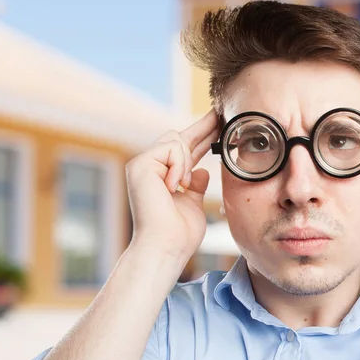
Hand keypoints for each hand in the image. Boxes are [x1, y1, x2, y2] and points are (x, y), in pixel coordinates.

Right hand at [126, 109, 219, 260]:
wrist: (166, 247)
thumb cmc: (179, 234)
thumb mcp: (193, 204)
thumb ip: (195, 186)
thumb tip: (202, 171)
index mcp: (161, 177)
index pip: (183, 151)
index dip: (202, 137)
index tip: (219, 124)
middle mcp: (148, 169)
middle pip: (177, 137)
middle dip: (202, 127)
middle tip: (220, 112)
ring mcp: (142, 166)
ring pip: (176, 140)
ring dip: (187, 159)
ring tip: (183, 183)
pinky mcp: (140, 165)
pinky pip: (171, 148)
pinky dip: (179, 165)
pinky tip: (176, 184)